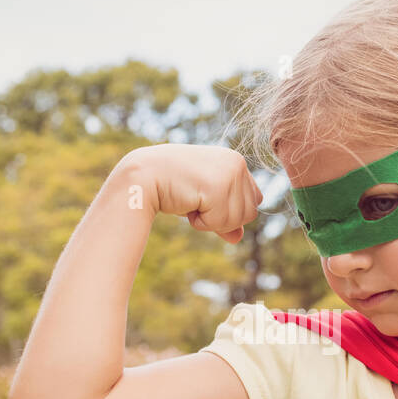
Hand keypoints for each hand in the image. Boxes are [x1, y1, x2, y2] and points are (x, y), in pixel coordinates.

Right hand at [123, 144, 262, 243]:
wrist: (143, 177)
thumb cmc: (172, 187)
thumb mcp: (203, 201)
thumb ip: (224, 216)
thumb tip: (238, 238)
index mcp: (236, 161)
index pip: (254, 200)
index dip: (231, 210)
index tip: (206, 199)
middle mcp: (237, 163)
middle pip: (250, 213)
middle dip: (222, 217)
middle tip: (197, 201)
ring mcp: (229, 173)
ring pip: (237, 220)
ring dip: (211, 220)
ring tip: (191, 200)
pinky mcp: (217, 186)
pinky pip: (221, 222)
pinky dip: (202, 222)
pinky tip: (187, 203)